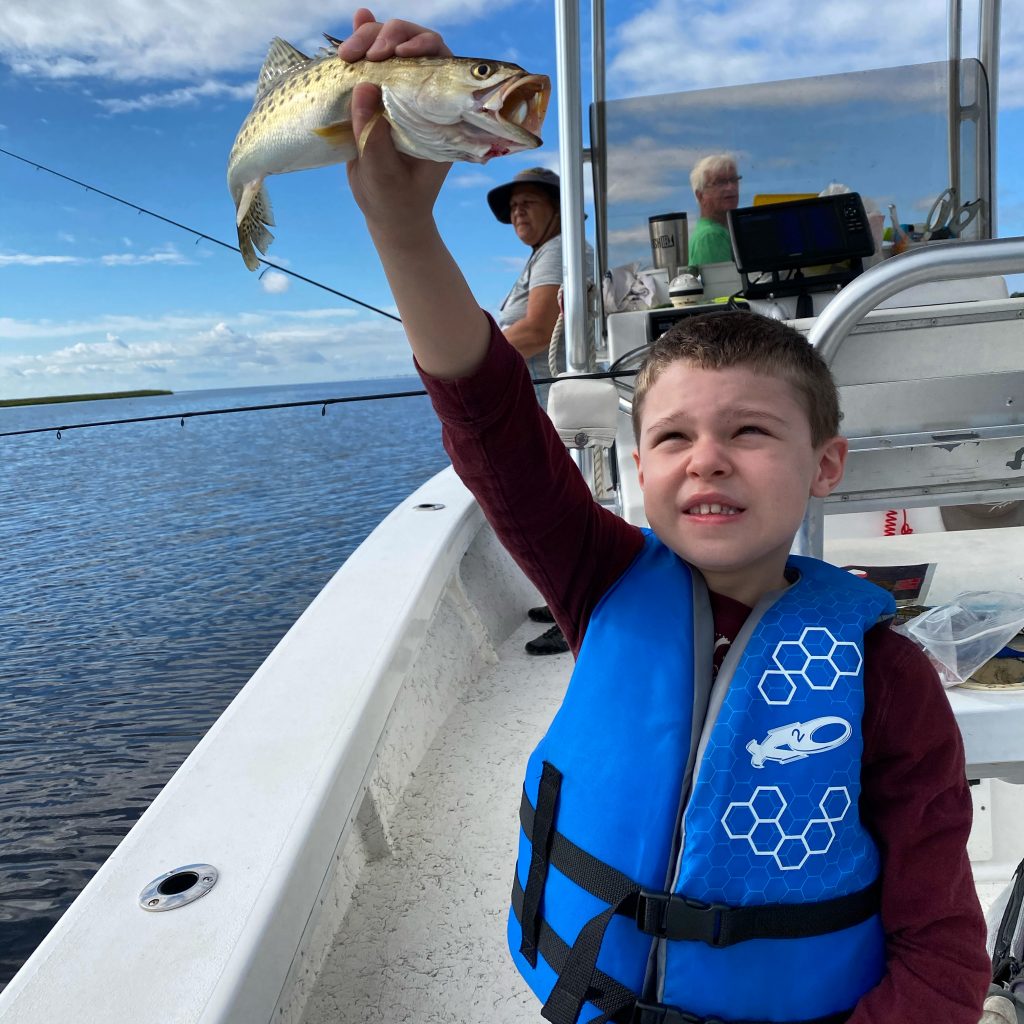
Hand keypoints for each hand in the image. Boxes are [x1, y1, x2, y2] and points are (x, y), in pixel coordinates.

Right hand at [342, 10, 450, 239]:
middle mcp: (424, 99)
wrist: (387, 214)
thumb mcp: (383, 173)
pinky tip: (356, 23)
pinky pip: (372, 65)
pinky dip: (363, 43)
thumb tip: (364, 85)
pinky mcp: (378, 99)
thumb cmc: (394, 200)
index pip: (443, 64)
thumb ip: (374, 135)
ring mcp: (401, 95)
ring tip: (346, 51)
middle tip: (365, 53)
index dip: (422, 47)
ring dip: (369, 39)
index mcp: (441, 116)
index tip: (398, 54)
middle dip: (389, 38)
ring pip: (391, 50)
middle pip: (415, 47)